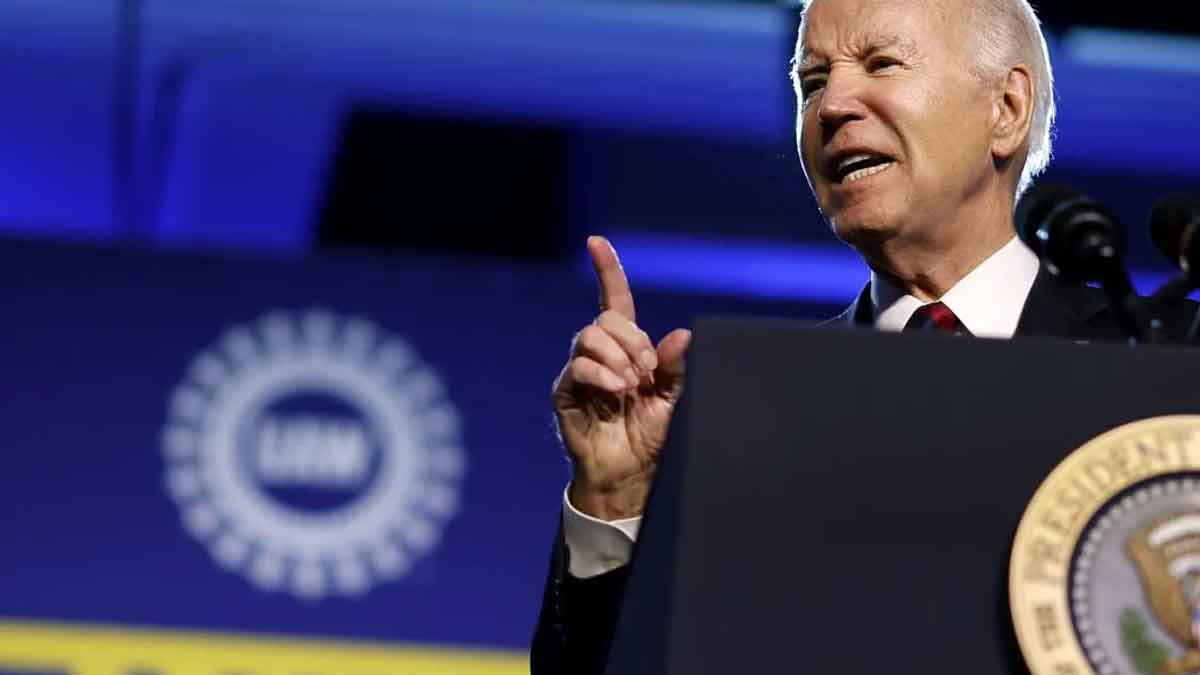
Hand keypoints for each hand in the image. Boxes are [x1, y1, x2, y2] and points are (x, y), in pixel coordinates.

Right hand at [552, 236, 691, 520]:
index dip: (606, 270)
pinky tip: (617, 391)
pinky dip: (601, 374)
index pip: (613, 300)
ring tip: (632, 386)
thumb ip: (675, 367)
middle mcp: (599, 354)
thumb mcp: (672, 399)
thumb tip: (682, 334)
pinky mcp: (566, 393)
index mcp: (625, 349)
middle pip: (605, 320)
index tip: (595, 242)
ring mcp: (580, 372)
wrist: (629, 473)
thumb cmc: (649, 435)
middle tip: (648, 371)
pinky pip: (578, 367)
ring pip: (589, 338)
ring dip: (618, 357)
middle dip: (631, 340)